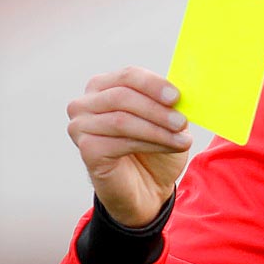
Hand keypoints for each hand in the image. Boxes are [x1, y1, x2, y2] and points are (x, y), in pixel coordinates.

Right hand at [66, 67, 191, 227]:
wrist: (147, 187)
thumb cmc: (155, 149)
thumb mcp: (166, 121)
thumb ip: (168, 103)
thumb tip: (180, 91)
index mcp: (104, 87)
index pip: (128, 76)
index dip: (153, 84)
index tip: (177, 97)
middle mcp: (85, 104)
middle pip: (122, 96)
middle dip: (157, 109)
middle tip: (183, 122)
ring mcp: (81, 127)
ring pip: (122, 120)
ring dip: (157, 129)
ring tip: (183, 140)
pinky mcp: (87, 149)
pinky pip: (120, 142)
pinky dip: (151, 144)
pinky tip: (170, 148)